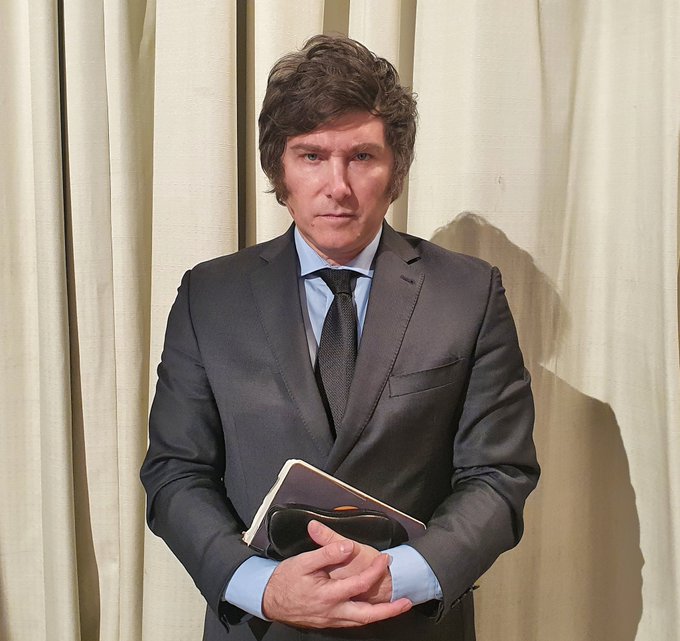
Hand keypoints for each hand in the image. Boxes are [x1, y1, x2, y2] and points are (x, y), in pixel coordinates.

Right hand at [261, 528, 410, 627]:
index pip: (360, 583)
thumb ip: (327, 552)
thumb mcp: (304, 561)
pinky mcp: (328, 621)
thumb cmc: (284, 580)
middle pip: (368, 615)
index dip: (375, 570)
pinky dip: (365, 616)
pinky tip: (370, 610)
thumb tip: (347, 547)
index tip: (384, 558)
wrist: (268, 600)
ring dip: (380, 615)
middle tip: (406, 602)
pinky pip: (352, 621)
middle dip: (389, 610)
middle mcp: (333, 611)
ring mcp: (331, 619)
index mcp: (329, 595)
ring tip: (396, 608)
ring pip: (361, 621)